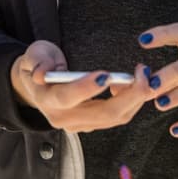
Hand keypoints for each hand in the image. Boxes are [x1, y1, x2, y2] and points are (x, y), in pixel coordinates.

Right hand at [10, 40, 156, 132]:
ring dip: (134, 98)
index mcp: (46, 99)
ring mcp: (79, 124)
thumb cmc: (38, 63)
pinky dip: (131, 101)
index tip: (106, 75)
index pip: (67, 98)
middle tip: (142, 72)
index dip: (86, 88)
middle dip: (128, 95)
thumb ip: (38, 61)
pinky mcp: (91, 124)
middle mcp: (63, 118)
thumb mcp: (34, 54)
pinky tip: (133, 83)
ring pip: (114, 117)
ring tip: (143, 74)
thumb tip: (41, 74)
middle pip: (102, 113)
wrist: (37, 85)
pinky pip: (117, 117)